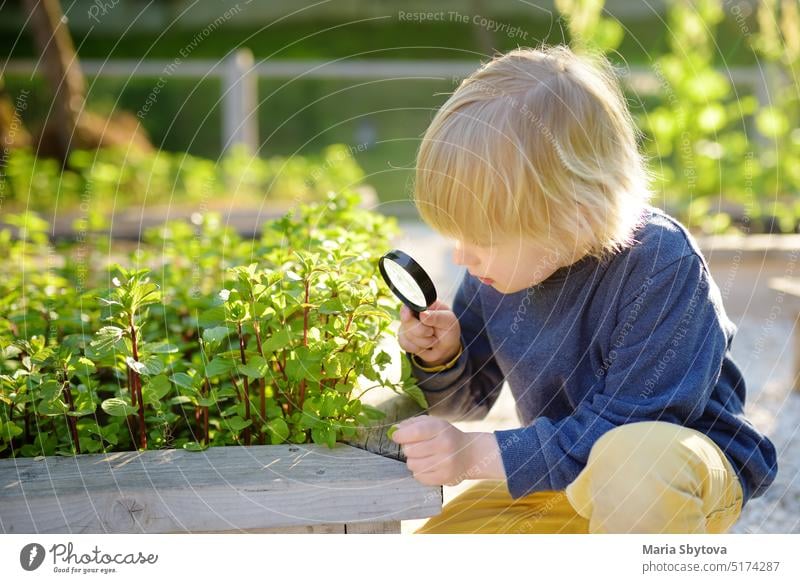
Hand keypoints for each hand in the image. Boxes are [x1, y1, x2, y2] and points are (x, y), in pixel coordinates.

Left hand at [389, 415, 506, 486]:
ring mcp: (445, 463)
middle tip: (415, 447)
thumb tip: (395, 430)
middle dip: (408, 448)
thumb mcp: (433, 423)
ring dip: (413, 461)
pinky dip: (419, 471)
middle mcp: (445, 445)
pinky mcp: (444, 478)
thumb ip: (413, 424)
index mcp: (441, 428)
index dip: (401, 435)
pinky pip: (418, 476)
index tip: (396, 436)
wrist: (469, 454)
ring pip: (412, 464)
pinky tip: (428, 466)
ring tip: (422, 457)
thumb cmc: (446, 436)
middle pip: (410, 450)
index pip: (416, 432)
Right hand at [398, 299, 460, 366]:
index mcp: (423, 304)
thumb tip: (422, 314)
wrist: (447, 346)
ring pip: (406, 335)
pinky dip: (417, 348)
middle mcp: (412, 313)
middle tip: (432, 332)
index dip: (406, 312)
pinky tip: (425, 345)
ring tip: (432, 339)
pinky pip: (405, 344)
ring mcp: (406, 326)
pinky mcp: (404, 338)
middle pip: (407, 322)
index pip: (409, 305)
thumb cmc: (448, 329)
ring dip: (422, 342)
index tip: (408, 316)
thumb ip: (437, 317)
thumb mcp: (448, 320)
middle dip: (421, 331)